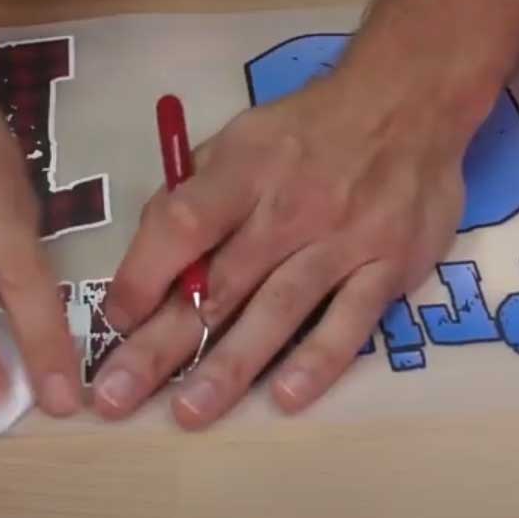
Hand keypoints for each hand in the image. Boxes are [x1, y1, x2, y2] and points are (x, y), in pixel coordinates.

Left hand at [93, 70, 467, 427]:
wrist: (405, 104)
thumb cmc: (308, 129)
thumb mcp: (242, 136)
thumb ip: (196, 191)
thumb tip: (151, 253)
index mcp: (244, 170)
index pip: (182, 224)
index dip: (142, 275)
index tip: (113, 322)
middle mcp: (289, 208)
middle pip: (219, 284)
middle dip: (162, 345)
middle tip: (116, 398)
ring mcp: (342, 239)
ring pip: (279, 310)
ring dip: (231, 366)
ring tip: (189, 414)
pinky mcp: (388, 264)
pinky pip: (351, 319)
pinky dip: (319, 360)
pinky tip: (287, 398)